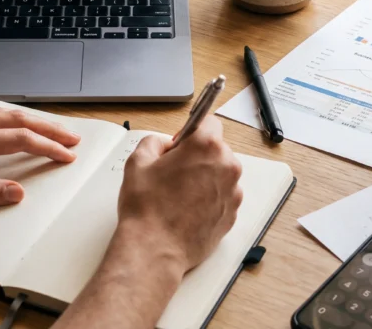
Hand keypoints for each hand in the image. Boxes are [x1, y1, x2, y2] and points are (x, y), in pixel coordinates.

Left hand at [0, 108, 80, 214]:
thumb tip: (15, 192)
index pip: (17, 139)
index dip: (46, 147)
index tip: (66, 154)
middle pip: (15, 120)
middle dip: (47, 128)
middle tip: (71, 137)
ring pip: (0, 114)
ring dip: (29, 120)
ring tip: (48, 129)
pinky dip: (7, 118)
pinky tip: (7, 123)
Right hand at [115, 115, 242, 271]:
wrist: (154, 250)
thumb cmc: (146, 207)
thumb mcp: (138, 161)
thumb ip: (154, 142)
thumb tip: (165, 145)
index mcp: (206, 146)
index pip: (209, 122)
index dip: (191, 132)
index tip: (180, 145)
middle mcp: (226, 166)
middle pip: (216, 149)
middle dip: (198, 156)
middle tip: (173, 174)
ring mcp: (233, 192)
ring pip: (220, 174)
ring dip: (205, 178)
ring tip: (179, 196)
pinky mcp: (232, 214)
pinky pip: (222, 197)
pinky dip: (209, 199)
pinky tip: (187, 210)